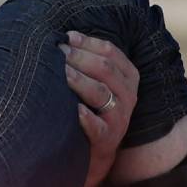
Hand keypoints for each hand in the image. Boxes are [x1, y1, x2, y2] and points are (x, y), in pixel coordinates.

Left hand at [60, 30, 138, 186]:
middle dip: (80, 58)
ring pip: (101, 93)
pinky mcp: (107, 139)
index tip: (66, 37)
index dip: (88, 42)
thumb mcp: (97, 83)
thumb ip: (88, 61)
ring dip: (79, 80)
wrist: (92, 150)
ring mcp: (120, 118)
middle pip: (105, 69)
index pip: (110, 52)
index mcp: (128, 77)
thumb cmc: (90, 107)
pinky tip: (72, 109)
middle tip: (58, 52)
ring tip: (61, 73)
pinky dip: (84, 117)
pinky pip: (97, 127)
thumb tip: (64, 36)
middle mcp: (128, 95)